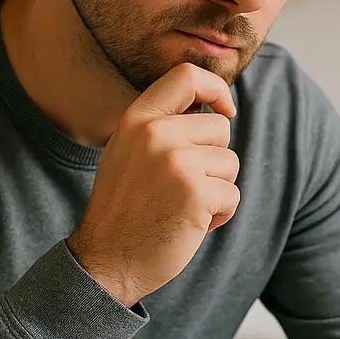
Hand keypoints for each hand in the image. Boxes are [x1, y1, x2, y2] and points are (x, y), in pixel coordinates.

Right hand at [68, 63, 240, 306]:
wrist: (107, 261)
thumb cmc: (126, 209)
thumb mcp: (130, 152)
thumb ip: (163, 127)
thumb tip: (213, 107)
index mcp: (137, 119)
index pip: (187, 76)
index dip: (217, 88)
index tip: (225, 109)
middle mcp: (155, 134)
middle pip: (220, 127)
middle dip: (214, 159)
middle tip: (183, 187)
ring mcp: (176, 162)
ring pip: (230, 163)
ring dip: (217, 189)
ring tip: (183, 206)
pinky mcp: (196, 193)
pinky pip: (232, 195)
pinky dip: (220, 214)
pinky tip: (191, 225)